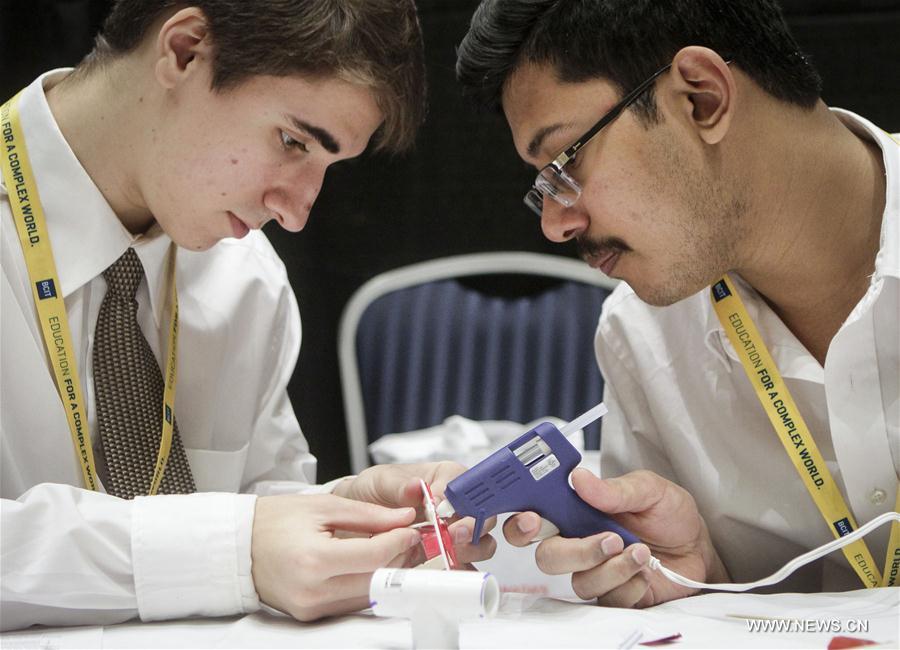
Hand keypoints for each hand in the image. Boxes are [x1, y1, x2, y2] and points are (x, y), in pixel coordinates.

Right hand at [251, 493, 419, 620]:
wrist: (239, 544)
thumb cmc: (275, 520)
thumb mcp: (324, 506)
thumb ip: (369, 514)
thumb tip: (404, 519)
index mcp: (315, 559)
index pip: (374, 555)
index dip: (399, 540)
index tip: (408, 528)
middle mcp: (313, 591)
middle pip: (376, 580)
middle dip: (398, 557)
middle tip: (405, 537)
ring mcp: (311, 608)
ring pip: (368, 596)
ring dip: (386, 573)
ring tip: (389, 548)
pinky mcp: (310, 615)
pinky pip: (351, 603)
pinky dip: (366, 584)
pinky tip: (369, 564)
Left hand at [333, 461, 496, 564]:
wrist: (356, 522)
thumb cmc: (373, 493)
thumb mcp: (380, 481)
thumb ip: (399, 485)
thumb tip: (414, 486)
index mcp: (445, 478)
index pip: (466, 484)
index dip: (460, 497)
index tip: (444, 509)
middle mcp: (455, 506)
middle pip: (481, 515)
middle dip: (470, 526)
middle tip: (451, 533)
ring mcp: (453, 533)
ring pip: (480, 542)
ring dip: (469, 548)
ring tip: (448, 551)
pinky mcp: (446, 557)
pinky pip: (463, 566)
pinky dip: (458, 570)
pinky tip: (444, 570)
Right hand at [504, 469, 727, 607]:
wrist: (699, 549)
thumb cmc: (669, 515)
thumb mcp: (649, 489)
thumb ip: (614, 489)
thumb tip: (579, 478)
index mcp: (576, 511)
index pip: (533, 519)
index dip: (521, 522)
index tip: (533, 519)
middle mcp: (578, 542)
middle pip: (547, 556)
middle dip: (575, 552)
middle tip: (609, 539)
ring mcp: (594, 571)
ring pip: (580, 581)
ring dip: (613, 567)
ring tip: (642, 551)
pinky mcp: (614, 595)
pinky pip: (609, 598)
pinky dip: (631, 583)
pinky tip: (647, 570)